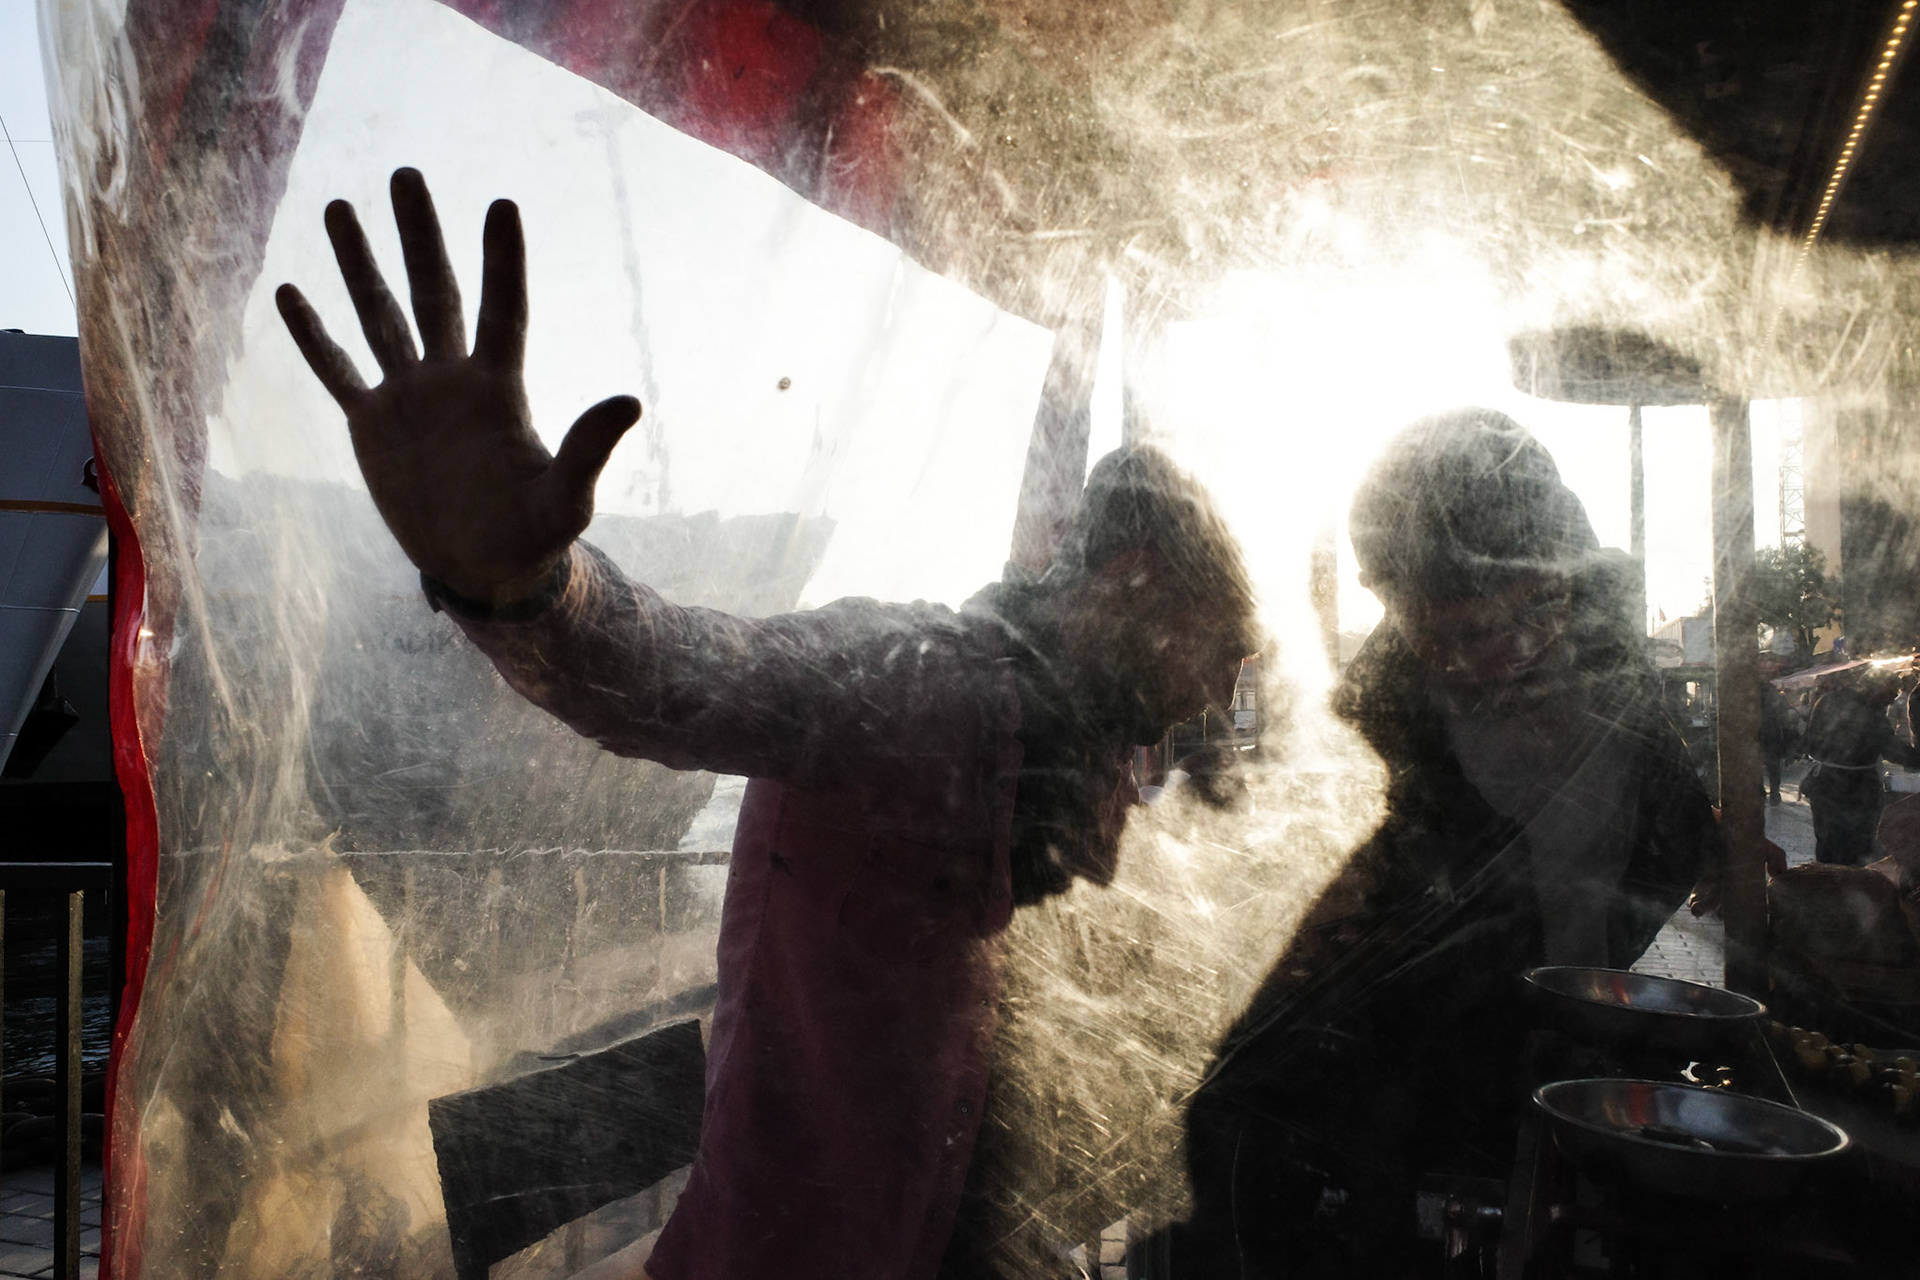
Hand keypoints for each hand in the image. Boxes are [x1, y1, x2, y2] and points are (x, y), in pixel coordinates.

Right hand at [277, 168, 639, 603]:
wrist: (484, 570)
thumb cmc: (533, 535)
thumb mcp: (566, 496)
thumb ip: (589, 447)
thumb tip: (632, 402)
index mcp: (499, 388)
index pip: (501, 310)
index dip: (502, 261)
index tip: (502, 204)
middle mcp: (452, 379)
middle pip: (433, 292)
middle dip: (419, 236)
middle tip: (407, 174)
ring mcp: (409, 397)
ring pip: (379, 316)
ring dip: (359, 265)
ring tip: (338, 207)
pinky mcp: (371, 425)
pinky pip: (338, 370)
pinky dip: (314, 336)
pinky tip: (291, 291)